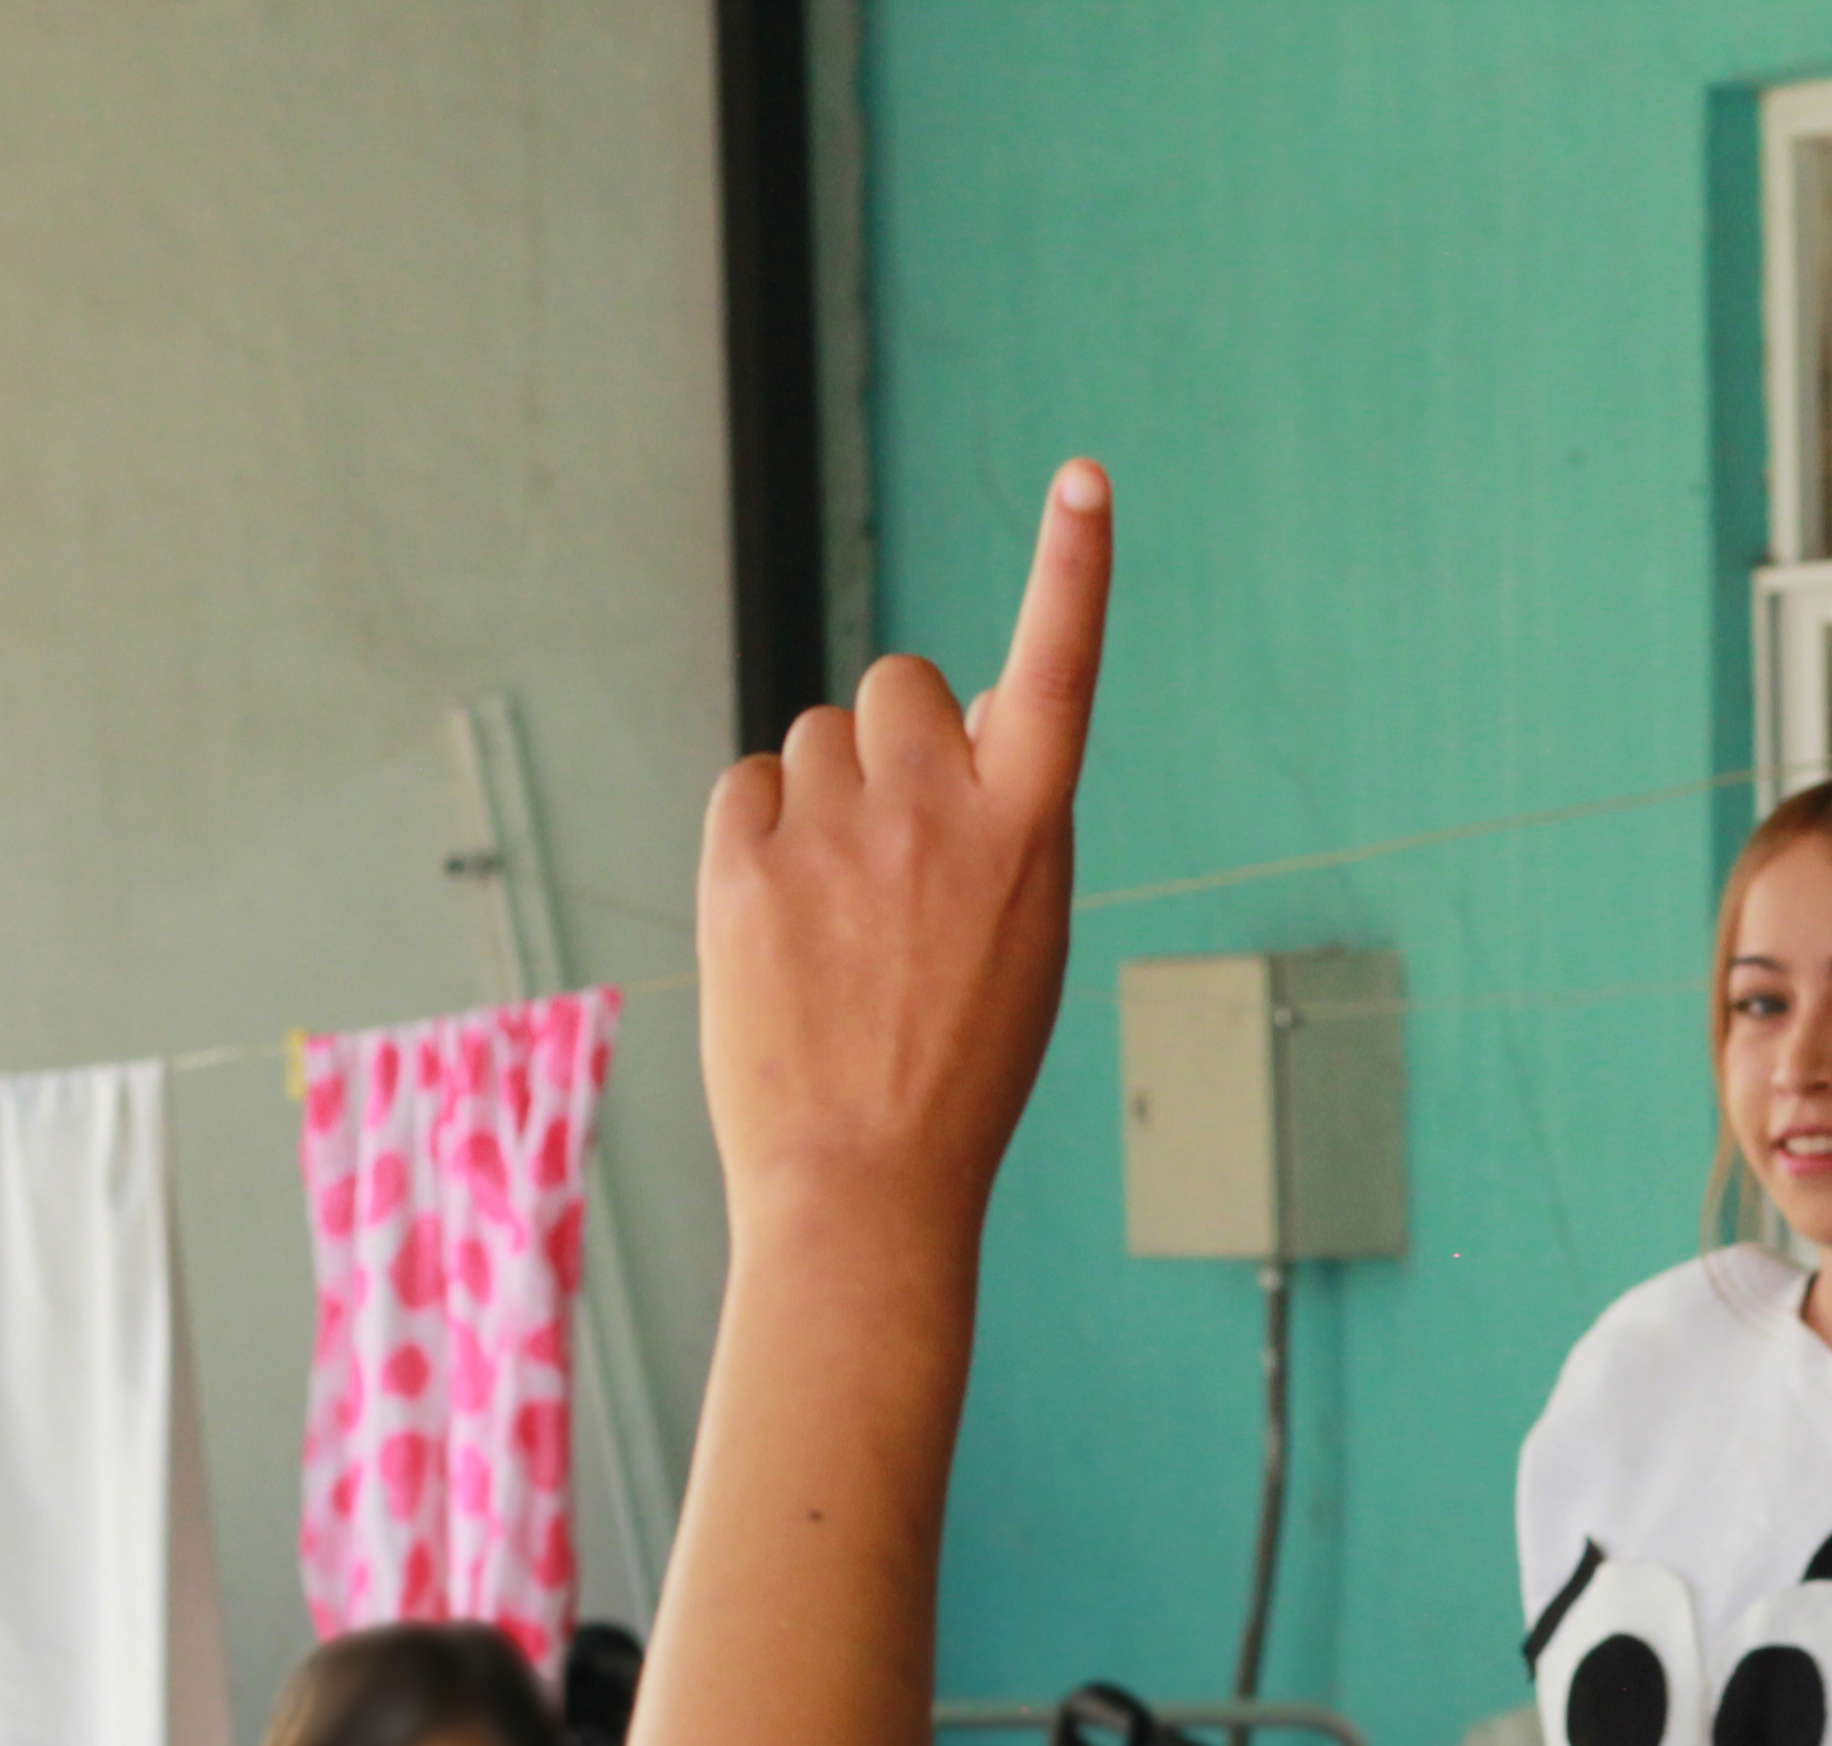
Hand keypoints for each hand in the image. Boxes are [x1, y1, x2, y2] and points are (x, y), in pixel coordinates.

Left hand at [697, 458, 1111, 1249]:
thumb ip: (992, 823)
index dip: (1076, 567)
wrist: (864, 1180)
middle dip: (891, 741)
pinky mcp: (746, 862)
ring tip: (839, 914)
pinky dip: (762, 835)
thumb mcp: (1021, 937)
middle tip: (894, 852)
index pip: (1060, 668)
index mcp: (1032, 830)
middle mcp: (939, 809)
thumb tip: (926, 727)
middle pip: (898, 685)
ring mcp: (838, 832)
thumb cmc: (957, 1065)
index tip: (1085, 479)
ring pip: (817, 739)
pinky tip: (785, 922)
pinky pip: (750, 786)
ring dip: (823, 798)